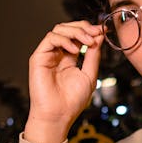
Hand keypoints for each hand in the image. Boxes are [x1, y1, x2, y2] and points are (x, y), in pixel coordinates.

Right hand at [25, 20, 103, 142]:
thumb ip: (93, 55)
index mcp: (69, 58)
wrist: (59, 115)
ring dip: (76, 31)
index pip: (78, 36)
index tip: (103, 31)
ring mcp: (48, 55)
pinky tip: (75, 50)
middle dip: (84, 27)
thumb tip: (99, 36)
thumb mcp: (89, 75)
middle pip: (68, 29)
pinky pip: (50, 39)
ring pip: (59, 30)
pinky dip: (64, 40)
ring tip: (88, 41)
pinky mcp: (39, 57)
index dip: (89, 30)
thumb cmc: (72, 101)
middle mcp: (57, 54)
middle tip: (96, 32)